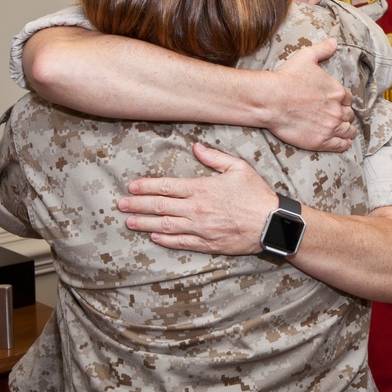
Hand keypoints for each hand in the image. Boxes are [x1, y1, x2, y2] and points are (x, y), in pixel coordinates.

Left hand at [118, 144, 277, 254]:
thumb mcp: (238, 168)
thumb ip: (214, 157)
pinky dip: (165, 239)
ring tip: (129, 222)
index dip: (146, 187)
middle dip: (137, 205)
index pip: (167, 187)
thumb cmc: (256, 194)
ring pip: (165, 226)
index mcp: (202, 188)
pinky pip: (181, 242)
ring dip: (145, 223)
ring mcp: (200, 229)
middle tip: (120, 205)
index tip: (132, 186)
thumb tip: (196, 146)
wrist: (271, 223)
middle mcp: (196, 209)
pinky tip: (153, 236)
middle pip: (160, 206)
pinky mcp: (207, 244)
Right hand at [263, 38, 355, 151]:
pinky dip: (343, 144)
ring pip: (347, 130)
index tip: (340, 103)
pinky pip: (340, 145)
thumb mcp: (306, 57)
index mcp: (337, 91)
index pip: (348, 98)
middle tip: (340, 116)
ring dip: (347, 130)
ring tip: (347, 132)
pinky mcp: (321, 141)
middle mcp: (337, 110)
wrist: (271, 100)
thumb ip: (322, 49)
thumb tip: (334, 42)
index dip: (344, 101)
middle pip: (349, 115)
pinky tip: (343, 143)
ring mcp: (330, 126)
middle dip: (345, 115)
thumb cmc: (286, 78)